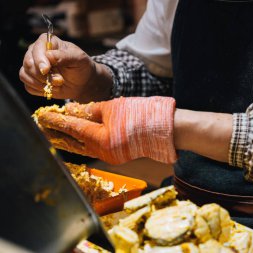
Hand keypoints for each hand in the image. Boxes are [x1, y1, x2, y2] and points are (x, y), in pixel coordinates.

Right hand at [19, 33, 110, 101]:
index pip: (36, 49)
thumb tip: (49, 56)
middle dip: (43, 75)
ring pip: (25, 75)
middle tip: (59, 80)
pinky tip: (52, 89)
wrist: (83, 82)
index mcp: (46, 42)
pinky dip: (40, 90)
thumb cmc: (81, 66)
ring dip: (42, 84)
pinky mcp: (32, 80)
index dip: (40, 60)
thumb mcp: (79, 59)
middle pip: (28, 63)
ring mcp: (32, 67)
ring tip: (58, 84)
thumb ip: (65, 56)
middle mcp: (36, 53)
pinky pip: (28, 87)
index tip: (47, 70)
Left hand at [36, 96, 176, 164]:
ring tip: (53, 134)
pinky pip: (93, 149)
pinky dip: (82, 143)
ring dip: (67, 140)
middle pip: (72, 142)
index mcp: (100, 137)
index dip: (55, 120)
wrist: (165, 130)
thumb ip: (90, 110)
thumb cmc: (141, 115)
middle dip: (55, 134)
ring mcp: (109, 156)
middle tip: (41, 127)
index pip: (71, 127)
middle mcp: (102, 150)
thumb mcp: (113, 107)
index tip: (41, 115)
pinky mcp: (116, 156)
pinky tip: (76, 138)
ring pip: (81, 148)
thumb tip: (71, 111)